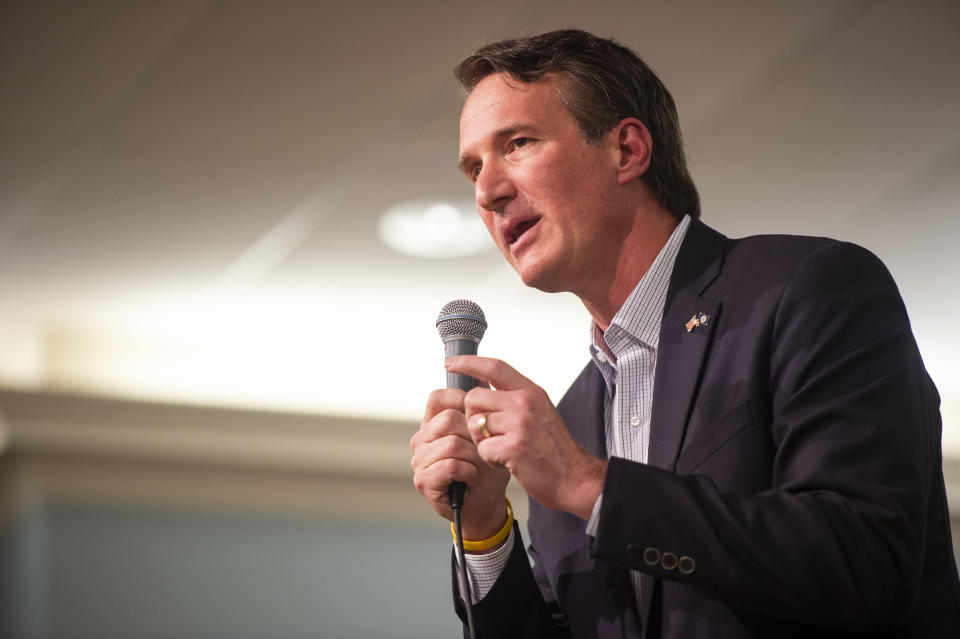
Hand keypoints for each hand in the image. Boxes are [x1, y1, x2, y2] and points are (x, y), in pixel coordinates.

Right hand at [410, 387, 510, 540]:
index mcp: (432, 422)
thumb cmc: (486, 467)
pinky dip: (468, 472)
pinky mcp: (423, 480)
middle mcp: (421, 438)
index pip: (438, 397)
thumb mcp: (486, 432)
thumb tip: (479, 374)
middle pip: (449, 419)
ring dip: (474, 457)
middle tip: (482, 451)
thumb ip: (479, 407)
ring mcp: (419, 460)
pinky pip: (451, 465)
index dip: (462, 402)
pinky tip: (471, 478)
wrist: (486, 503)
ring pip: (452, 443)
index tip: (478, 418)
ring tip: (476, 466)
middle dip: (474, 435)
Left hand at [447, 355, 606, 520]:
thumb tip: (483, 392)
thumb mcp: (540, 412)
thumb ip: (515, 400)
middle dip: (473, 417)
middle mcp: (525, 403)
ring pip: (474, 424)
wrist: (576, 478)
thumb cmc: (555, 450)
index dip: (468, 363)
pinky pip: (482, 448)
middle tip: (489, 433)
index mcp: (531, 392)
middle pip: (474, 398)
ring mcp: (519, 424)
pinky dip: (489, 459)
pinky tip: (507, 461)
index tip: (451, 363)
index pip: (494, 367)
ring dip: (481, 440)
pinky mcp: (513, 447)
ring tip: (502, 448)